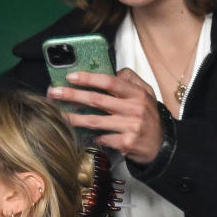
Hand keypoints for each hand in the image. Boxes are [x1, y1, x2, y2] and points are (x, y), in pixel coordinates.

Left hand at [47, 68, 165, 164]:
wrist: (162, 145)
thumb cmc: (149, 118)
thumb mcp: (146, 95)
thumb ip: (131, 81)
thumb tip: (115, 71)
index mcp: (137, 94)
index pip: (110, 82)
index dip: (89, 78)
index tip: (70, 77)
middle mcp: (134, 108)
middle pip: (97, 100)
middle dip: (73, 95)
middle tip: (54, 93)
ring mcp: (130, 126)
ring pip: (95, 121)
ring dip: (75, 118)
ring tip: (59, 115)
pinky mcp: (126, 143)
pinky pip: (103, 139)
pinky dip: (94, 137)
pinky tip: (88, 137)